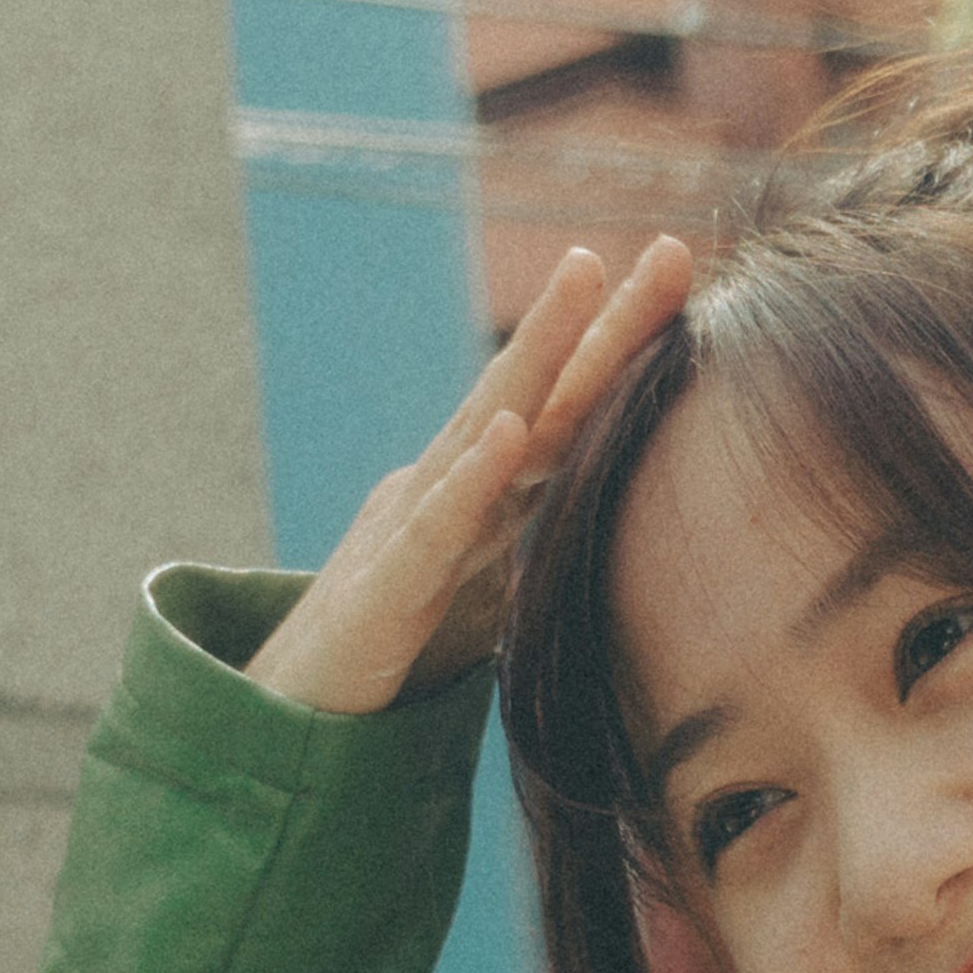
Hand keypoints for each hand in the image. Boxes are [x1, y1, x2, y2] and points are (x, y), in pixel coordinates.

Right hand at [245, 238, 689, 715]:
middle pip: (538, 393)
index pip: (567, 408)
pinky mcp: (385, 593)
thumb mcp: (484, 591)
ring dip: (538, 353)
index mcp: (483, 494)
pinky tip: (508, 431)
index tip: (685, 268)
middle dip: (601, 319)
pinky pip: (434, 530)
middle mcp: (449, 490)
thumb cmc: (388, 654)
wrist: (286, 723)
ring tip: (585, 278)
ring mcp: (411, 529)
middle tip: (669, 249)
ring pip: (485, 427)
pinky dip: (472, 478)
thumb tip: (612, 527)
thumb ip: (533, 548)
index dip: (624, 343)